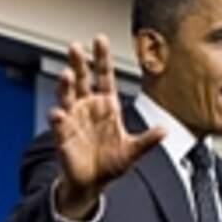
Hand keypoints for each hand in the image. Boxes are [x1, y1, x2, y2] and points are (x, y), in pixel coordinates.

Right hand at [50, 34, 165, 220]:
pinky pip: (59, 123)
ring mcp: (74, 118)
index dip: (102, 57)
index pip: (103, 75)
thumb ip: (148, 141)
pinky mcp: (62, 134)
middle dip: (78, 62)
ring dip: (65, 85)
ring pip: (67, 96)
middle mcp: (88, 107)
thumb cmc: (111, 164)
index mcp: (107, 105)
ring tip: (66, 75)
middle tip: (76, 47)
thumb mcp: (133, 151)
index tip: (99, 39)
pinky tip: (58, 113)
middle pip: (81, 78)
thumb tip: (164, 131)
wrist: (92, 183)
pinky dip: (58, 117)